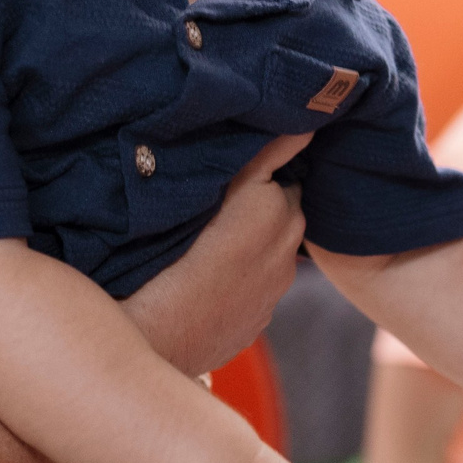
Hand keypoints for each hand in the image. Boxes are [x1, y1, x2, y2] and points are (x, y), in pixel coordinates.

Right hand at [124, 135, 307, 376]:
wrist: (155, 337)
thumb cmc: (173, 256)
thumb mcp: (219, 191)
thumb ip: (266, 156)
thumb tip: (307, 126)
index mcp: (277, 212)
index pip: (285, 172)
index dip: (263, 168)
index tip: (237, 165)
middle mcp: (285, 253)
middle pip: (282, 211)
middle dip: (262, 203)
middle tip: (221, 197)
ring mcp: (272, 293)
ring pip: (268, 251)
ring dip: (251, 241)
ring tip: (211, 238)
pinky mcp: (255, 322)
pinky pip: (255, 286)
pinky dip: (242, 277)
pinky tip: (209, 277)